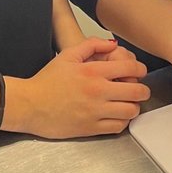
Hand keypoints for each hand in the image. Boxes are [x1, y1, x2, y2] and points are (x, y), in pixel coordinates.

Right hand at [12, 38, 149, 137]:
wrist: (29, 105)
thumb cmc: (46, 81)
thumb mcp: (68, 55)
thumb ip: (92, 44)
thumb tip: (113, 44)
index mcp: (93, 71)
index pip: (131, 69)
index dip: (141, 70)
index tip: (140, 72)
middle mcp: (97, 91)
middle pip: (137, 92)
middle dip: (142, 90)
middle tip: (139, 90)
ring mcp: (95, 112)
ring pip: (130, 111)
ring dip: (134, 106)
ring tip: (128, 103)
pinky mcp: (90, 128)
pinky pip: (118, 127)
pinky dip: (123, 122)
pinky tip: (117, 116)